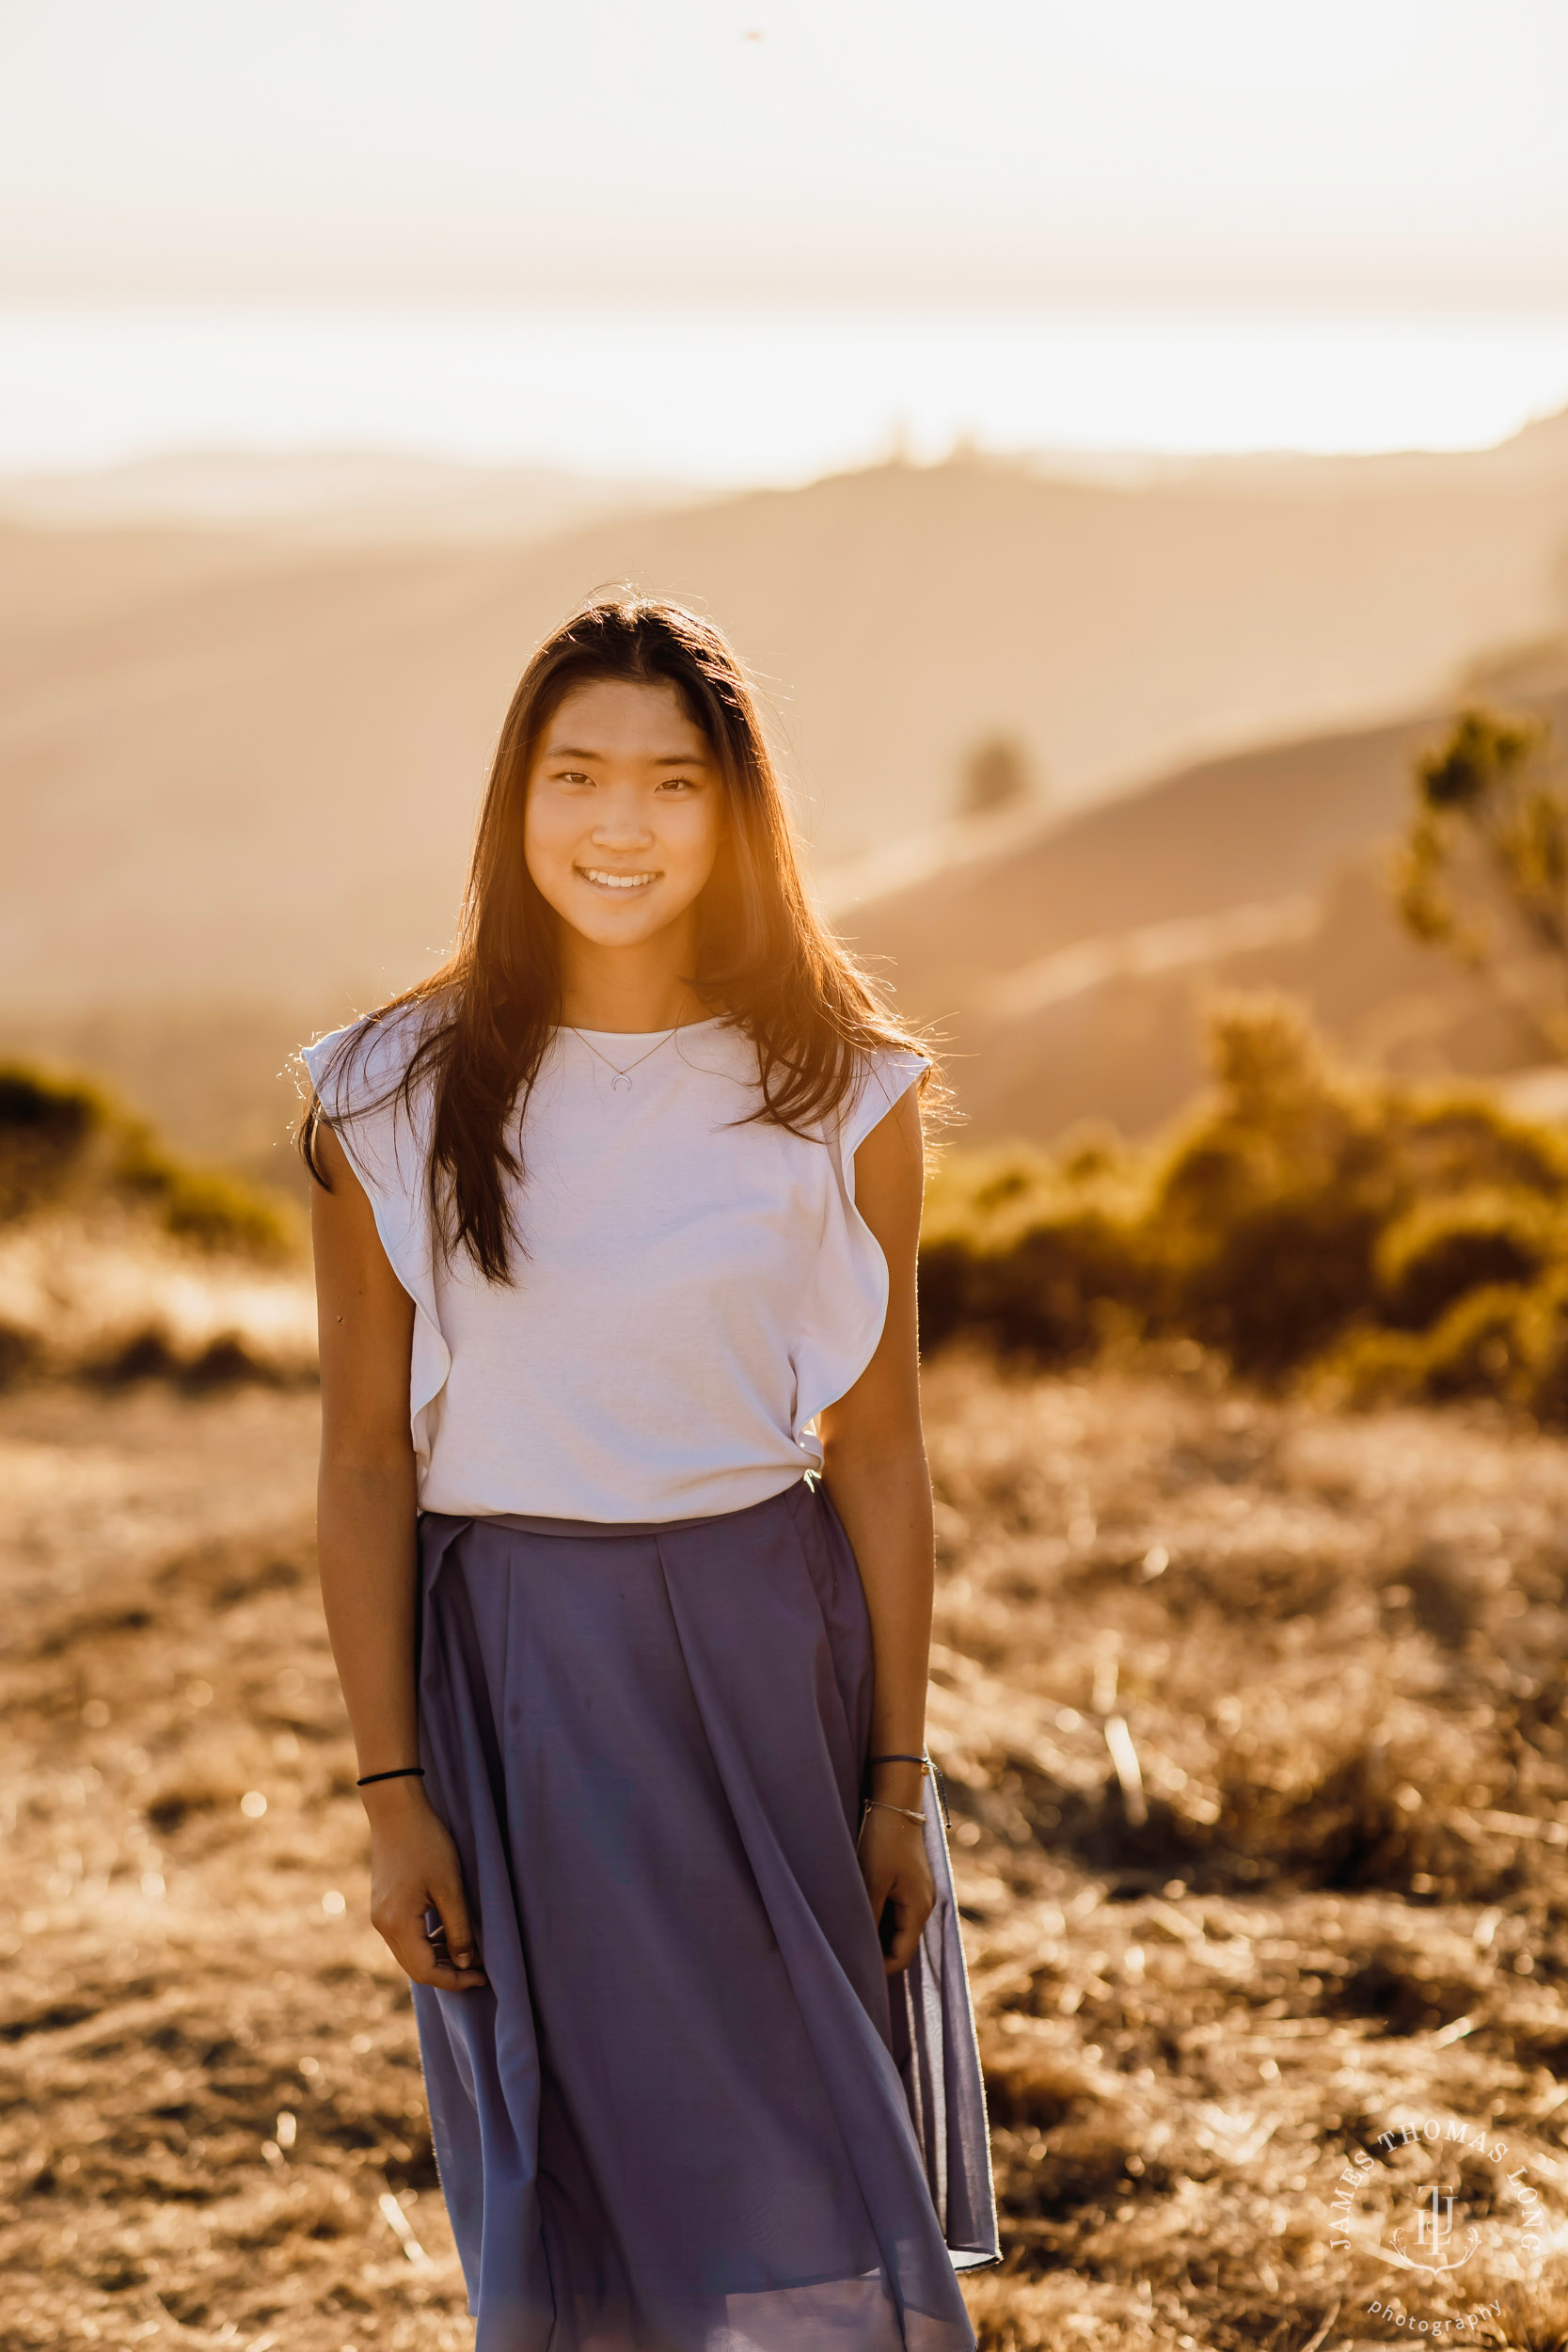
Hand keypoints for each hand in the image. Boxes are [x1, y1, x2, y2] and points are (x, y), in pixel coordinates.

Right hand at [363, 1779, 486, 1990]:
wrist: (396, 1810)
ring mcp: (380, 1916)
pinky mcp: (384, 1905)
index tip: (483, 1977)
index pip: (426, 1971)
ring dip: (439, 1955)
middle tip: (480, 1966)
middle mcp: (383, 1926)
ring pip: (411, 1952)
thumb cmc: (426, 1843)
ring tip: (469, 1947)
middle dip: (449, 1971)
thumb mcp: (450, 1886)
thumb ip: (458, 1928)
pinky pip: (407, 1936)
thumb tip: (465, 1964)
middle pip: (416, 1967)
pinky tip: (448, 1928)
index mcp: (397, 1924)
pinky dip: (429, 1939)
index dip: (455, 1980)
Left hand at [856, 1803, 934, 1975]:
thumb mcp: (872, 1881)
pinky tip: (858, 1913)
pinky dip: (879, 1918)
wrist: (895, 1804)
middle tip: (846, 1955)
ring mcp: (918, 1894)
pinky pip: (895, 1912)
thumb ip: (869, 1916)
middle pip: (900, 1945)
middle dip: (876, 1953)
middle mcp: (923, 1905)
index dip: (879, 1969)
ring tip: (848, 1934)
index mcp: (919, 1910)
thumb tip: (859, 1947)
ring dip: (876, 1934)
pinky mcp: (909, 1882)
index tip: (853, 1971)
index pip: (901, 1956)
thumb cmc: (883, 1842)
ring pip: (896, 1928)